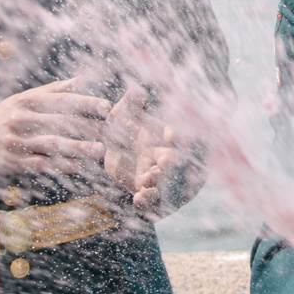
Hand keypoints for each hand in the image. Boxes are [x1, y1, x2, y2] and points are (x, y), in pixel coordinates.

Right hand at [0, 75, 110, 178]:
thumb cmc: (7, 115)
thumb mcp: (26, 99)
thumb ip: (54, 91)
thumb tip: (83, 79)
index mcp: (28, 102)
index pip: (61, 100)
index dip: (85, 103)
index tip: (106, 107)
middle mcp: (23, 120)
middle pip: (61, 123)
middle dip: (89, 128)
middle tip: (113, 133)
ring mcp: (18, 141)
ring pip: (52, 144)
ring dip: (77, 148)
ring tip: (99, 151)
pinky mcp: (13, 162)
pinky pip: (39, 164)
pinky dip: (58, 165)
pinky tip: (76, 167)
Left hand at [101, 84, 187, 215]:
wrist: (109, 148)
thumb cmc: (122, 125)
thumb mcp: (123, 113)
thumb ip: (130, 103)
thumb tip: (136, 91)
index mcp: (172, 138)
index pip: (184, 139)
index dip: (180, 137)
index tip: (170, 134)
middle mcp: (172, 158)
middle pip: (181, 165)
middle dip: (175, 164)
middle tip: (164, 160)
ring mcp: (163, 177)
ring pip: (172, 186)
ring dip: (162, 184)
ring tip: (147, 178)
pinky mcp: (150, 192)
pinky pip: (156, 201)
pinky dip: (149, 200)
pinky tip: (138, 198)